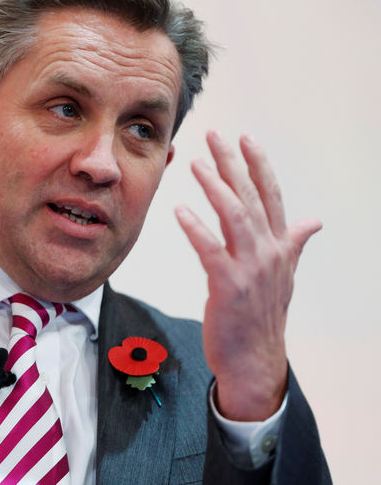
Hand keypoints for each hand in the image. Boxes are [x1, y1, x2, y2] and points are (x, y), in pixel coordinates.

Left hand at [174, 130, 320, 420]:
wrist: (255, 359)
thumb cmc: (261, 314)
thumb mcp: (284, 275)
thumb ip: (294, 243)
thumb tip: (314, 221)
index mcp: (280, 246)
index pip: (272, 195)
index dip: (259, 164)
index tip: (245, 137)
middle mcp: (269, 252)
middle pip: (252, 197)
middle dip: (234, 163)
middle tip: (215, 135)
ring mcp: (251, 269)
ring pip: (235, 217)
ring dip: (216, 188)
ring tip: (196, 164)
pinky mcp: (228, 287)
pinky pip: (210, 251)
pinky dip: (196, 228)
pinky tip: (180, 210)